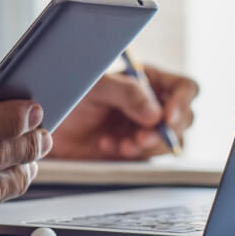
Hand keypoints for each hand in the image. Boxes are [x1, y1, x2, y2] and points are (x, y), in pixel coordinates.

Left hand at [51, 65, 198, 159]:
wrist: (50, 125)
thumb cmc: (70, 96)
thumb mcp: (95, 87)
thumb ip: (125, 92)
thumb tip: (155, 113)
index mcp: (148, 79)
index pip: (184, 88)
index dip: (182, 102)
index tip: (167, 117)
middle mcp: (152, 103)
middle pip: (184, 117)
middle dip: (164, 131)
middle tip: (140, 137)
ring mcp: (146, 127)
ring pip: (171, 140)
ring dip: (149, 145)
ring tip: (122, 144)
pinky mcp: (137, 148)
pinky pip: (150, 155)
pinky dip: (134, 154)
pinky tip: (110, 146)